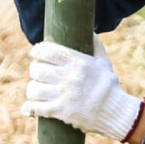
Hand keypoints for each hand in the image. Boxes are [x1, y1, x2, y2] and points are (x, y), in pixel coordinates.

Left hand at [23, 36, 142, 141]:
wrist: (115, 112)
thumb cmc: (109, 86)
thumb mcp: (104, 63)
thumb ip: (96, 46)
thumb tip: (91, 31)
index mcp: (77, 62)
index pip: (47, 50)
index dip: (37, 51)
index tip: (35, 53)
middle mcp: (68, 76)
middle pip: (37, 69)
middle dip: (35, 70)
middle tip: (39, 74)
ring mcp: (63, 94)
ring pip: (34, 88)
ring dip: (33, 90)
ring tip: (36, 91)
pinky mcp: (61, 111)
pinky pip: (36, 107)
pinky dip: (30, 108)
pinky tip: (29, 109)